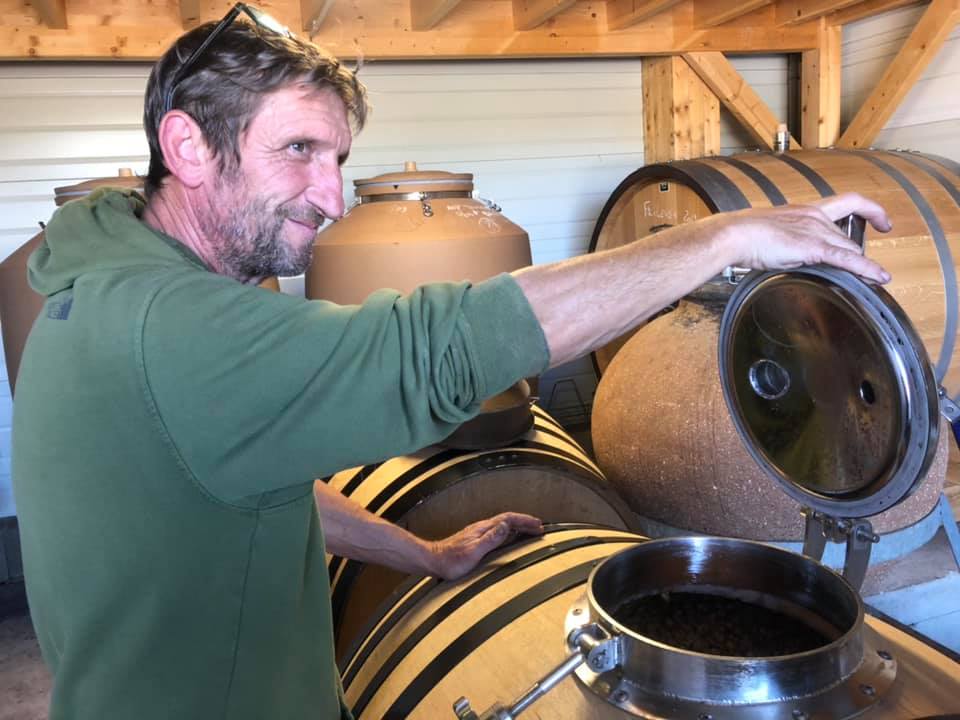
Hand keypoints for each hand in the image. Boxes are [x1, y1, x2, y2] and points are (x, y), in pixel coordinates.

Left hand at [426, 512, 543, 579]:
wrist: (432, 561)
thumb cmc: (451, 561)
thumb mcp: (473, 551)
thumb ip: (490, 538)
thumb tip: (506, 525)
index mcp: (483, 529)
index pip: (508, 519)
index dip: (525, 521)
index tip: (539, 525)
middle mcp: (481, 528)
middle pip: (507, 521)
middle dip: (524, 523)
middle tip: (539, 528)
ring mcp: (477, 534)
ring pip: (502, 527)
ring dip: (517, 528)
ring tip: (529, 533)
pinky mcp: (474, 541)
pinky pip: (496, 534)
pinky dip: (508, 535)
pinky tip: (509, 541)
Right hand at [720, 192, 892, 282]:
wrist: (735, 234)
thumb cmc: (743, 234)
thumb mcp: (772, 232)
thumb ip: (786, 239)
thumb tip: (786, 252)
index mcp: (807, 210)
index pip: (848, 202)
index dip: (870, 209)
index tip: (883, 220)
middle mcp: (816, 217)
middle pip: (848, 236)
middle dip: (855, 254)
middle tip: (860, 269)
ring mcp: (817, 232)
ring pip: (850, 249)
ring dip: (861, 265)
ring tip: (873, 279)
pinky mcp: (814, 248)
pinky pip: (848, 259)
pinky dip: (867, 269)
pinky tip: (880, 277)